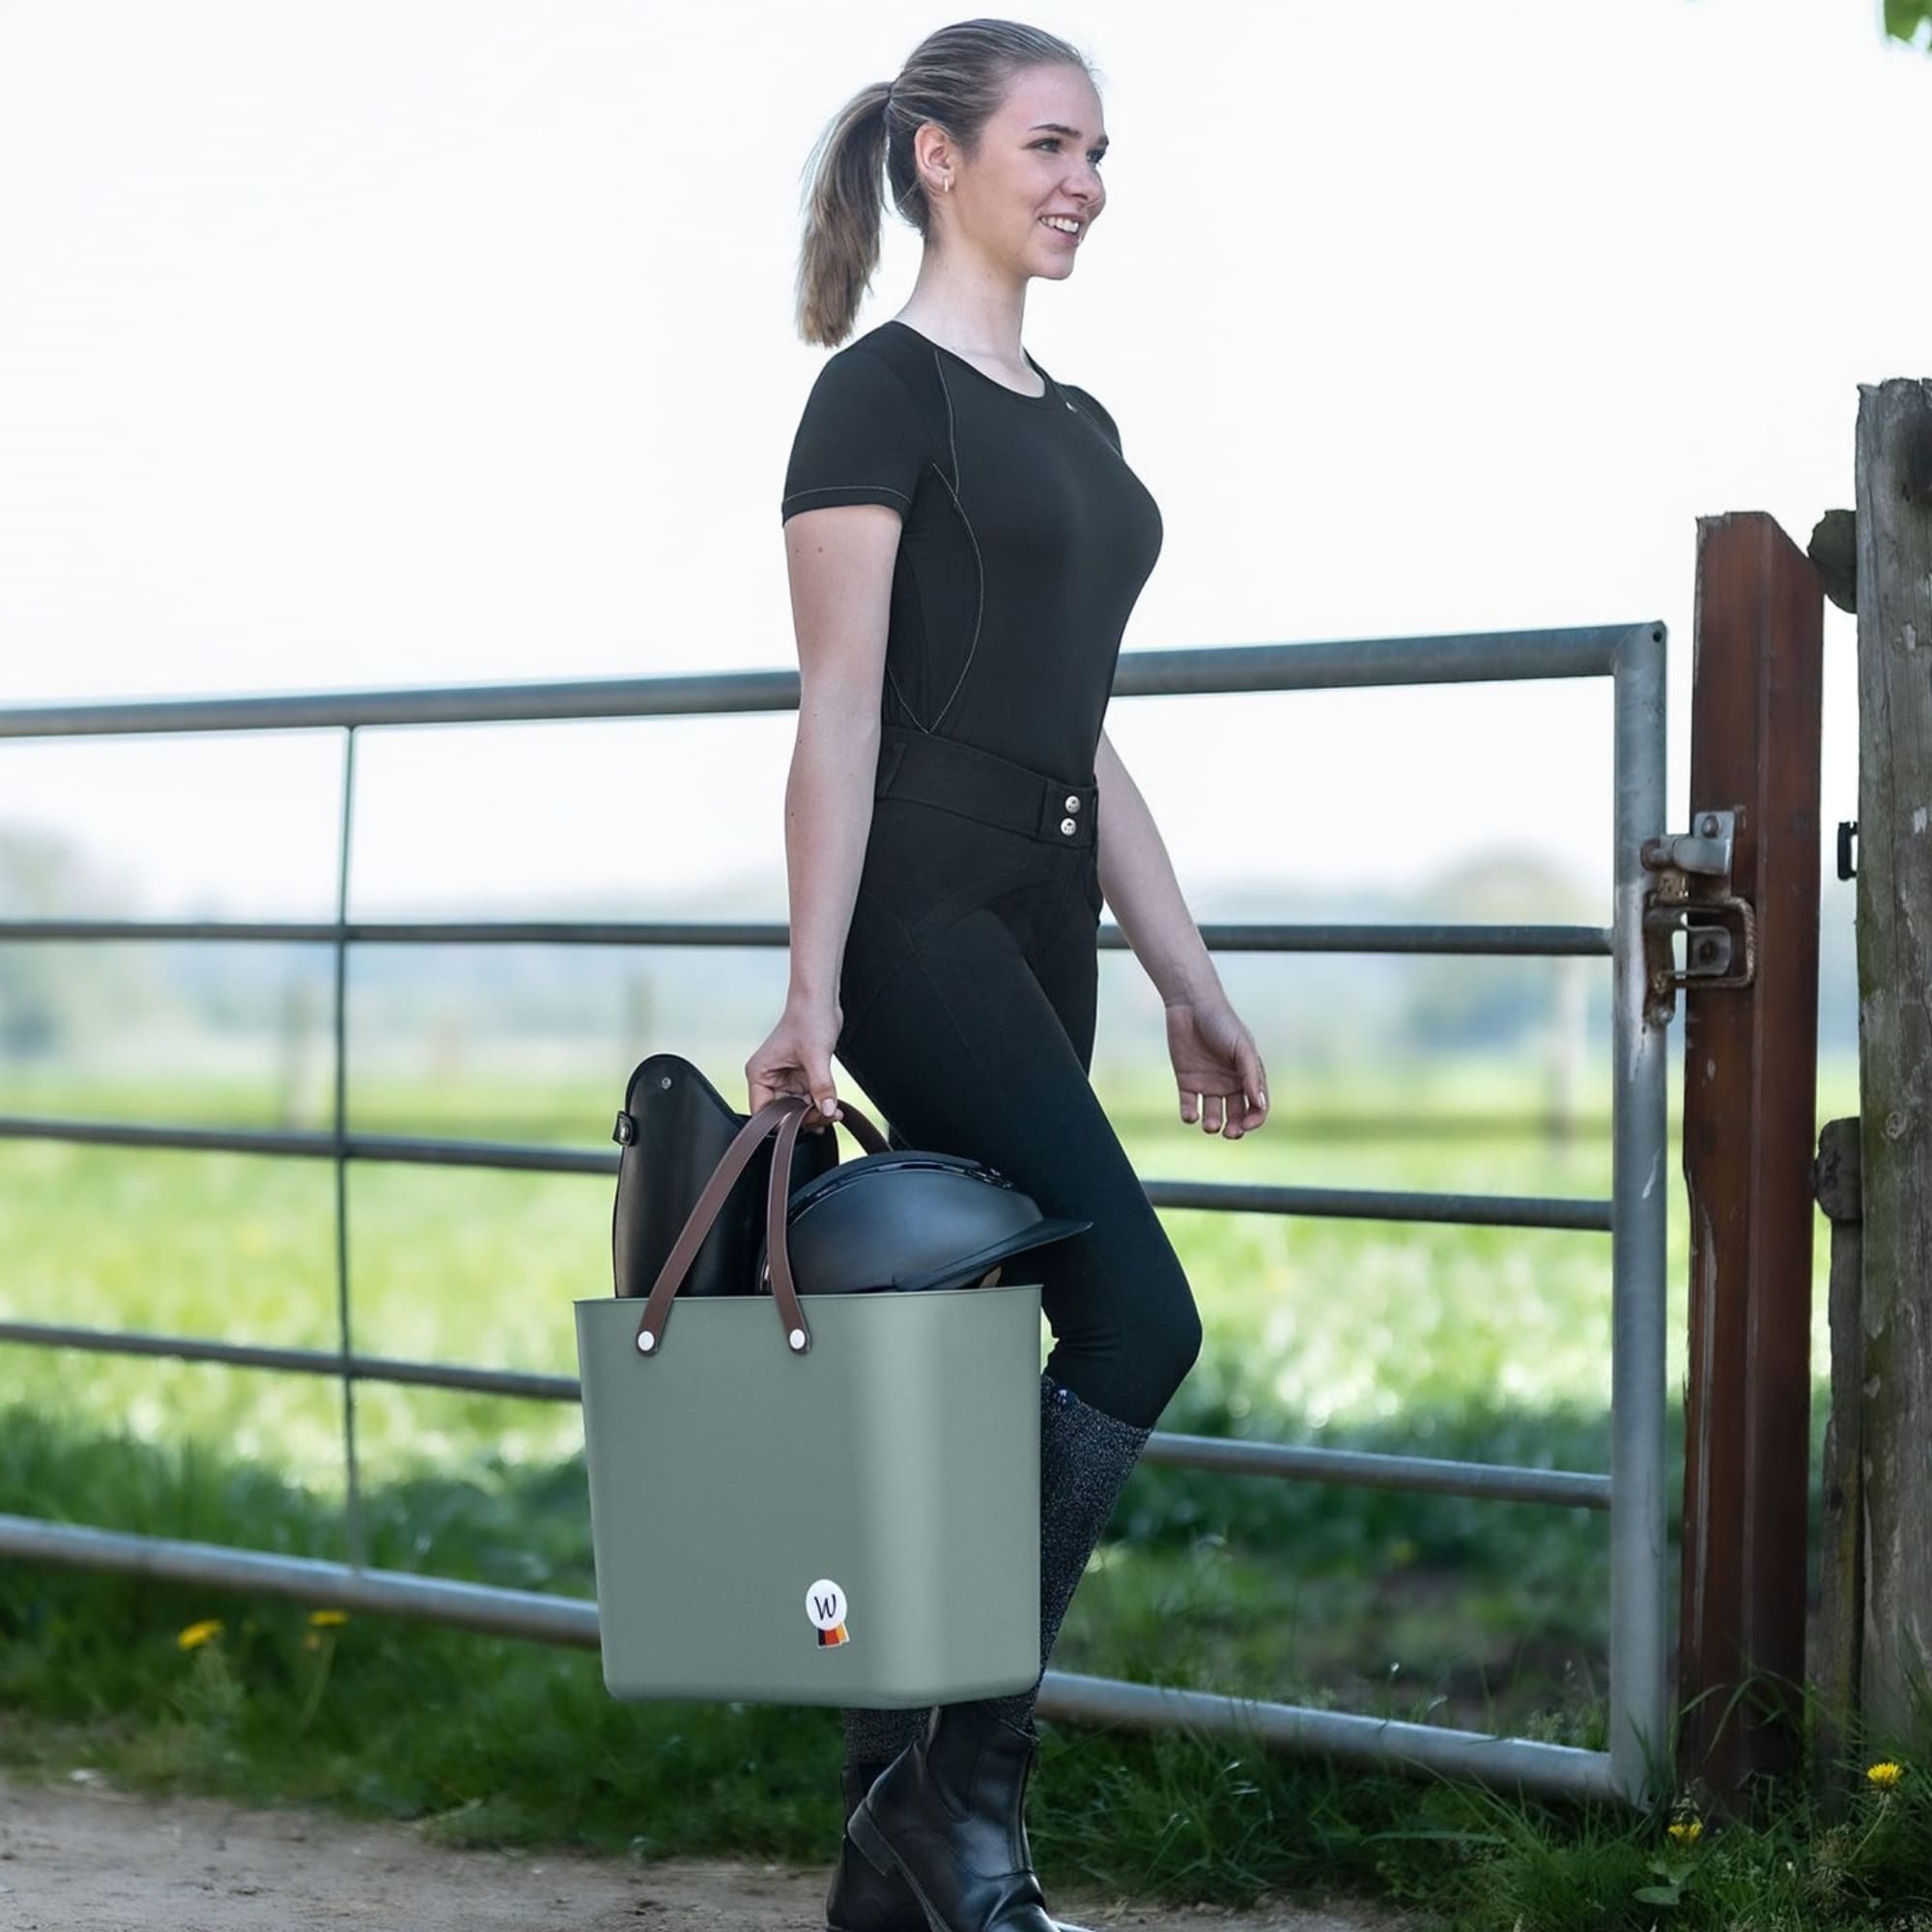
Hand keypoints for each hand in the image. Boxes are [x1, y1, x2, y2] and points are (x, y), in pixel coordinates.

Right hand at [746, 997, 844, 1131]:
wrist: (820, 1000)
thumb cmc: (808, 1017)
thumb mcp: (816, 1055)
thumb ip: (821, 1086)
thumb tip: (826, 1110)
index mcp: (760, 1073)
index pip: (764, 1113)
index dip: (783, 1123)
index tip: (805, 1125)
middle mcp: (769, 1078)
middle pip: (782, 1113)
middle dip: (805, 1118)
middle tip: (827, 1116)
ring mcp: (785, 1078)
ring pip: (797, 1108)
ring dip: (815, 1112)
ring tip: (834, 1111)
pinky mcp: (800, 1076)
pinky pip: (808, 1099)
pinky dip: (819, 1104)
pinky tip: (831, 1107)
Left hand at [1164, 994, 1267, 1137]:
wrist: (1191, 1005)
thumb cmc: (1222, 1023)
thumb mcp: (1241, 1047)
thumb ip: (1251, 1075)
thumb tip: (1260, 1104)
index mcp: (1248, 1075)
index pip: (1257, 1106)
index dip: (1255, 1120)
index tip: (1247, 1125)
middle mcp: (1230, 1083)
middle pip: (1237, 1116)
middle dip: (1235, 1129)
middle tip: (1229, 1132)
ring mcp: (1208, 1084)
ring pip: (1214, 1115)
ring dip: (1213, 1125)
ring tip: (1211, 1125)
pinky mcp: (1187, 1082)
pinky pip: (1190, 1106)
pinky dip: (1190, 1116)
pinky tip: (1191, 1115)